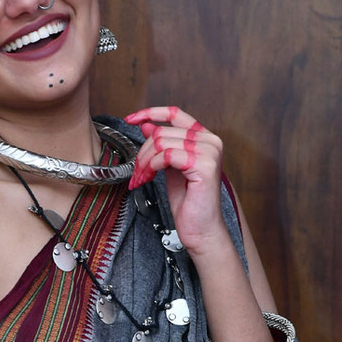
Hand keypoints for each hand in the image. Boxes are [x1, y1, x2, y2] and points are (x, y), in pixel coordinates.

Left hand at [125, 105, 226, 254]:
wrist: (201, 229)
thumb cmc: (188, 202)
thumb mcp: (169, 167)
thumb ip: (162, 145)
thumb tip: (146, 125)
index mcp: (204, 138)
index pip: (175, 113)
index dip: (150, 113)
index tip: (131, 119)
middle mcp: (210, 141)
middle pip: (162, 132)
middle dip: (142, 153)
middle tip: (137, 172)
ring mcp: (209, 151)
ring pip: (161, 143)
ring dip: (144, 162)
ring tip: (141, 178)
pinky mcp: (205, 165)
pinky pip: (166, 155)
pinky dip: (152, 167)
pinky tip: (149, 179)